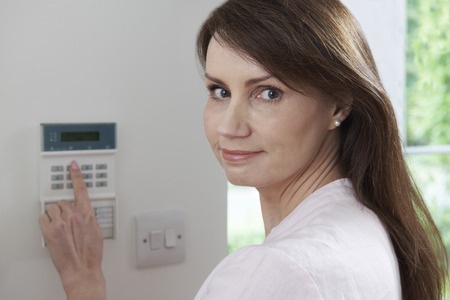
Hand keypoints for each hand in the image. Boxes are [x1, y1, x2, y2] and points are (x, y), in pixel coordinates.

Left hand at [39, 161, 105, 299]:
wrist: (82, 268)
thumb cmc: (90, 253)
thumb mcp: (96, 230)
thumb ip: (88, 217)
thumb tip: (83, 213)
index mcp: (87, 214)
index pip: (81, 189)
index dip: (76, 175)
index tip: (73, 166)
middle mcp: (73, 215)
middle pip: (63, 201)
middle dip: (64, 209)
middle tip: (67, 222)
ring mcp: (61, 223)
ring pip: (52, 209)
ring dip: (55, 216)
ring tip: (60, 227)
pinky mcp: (49, 231)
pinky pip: (43, 218)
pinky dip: (46, 222)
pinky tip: (52, 228)